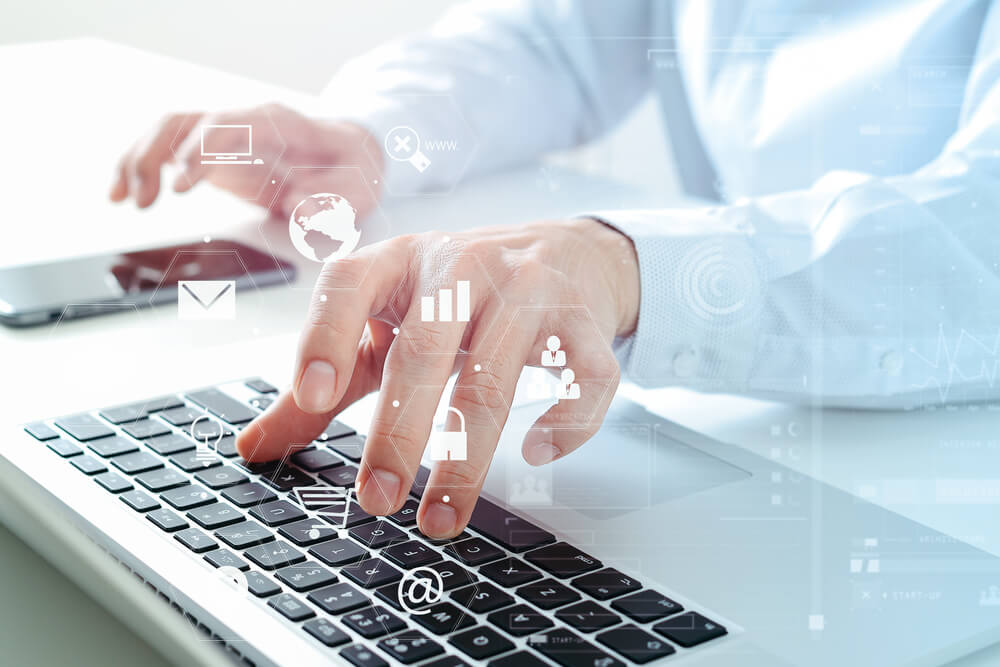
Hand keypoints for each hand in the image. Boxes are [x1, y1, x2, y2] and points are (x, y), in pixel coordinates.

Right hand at [109, 103, 382, 218]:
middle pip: (184, 123)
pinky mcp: (216, 154)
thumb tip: (298, 209)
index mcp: (277, 124)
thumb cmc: (352, 169)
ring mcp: (226, 135)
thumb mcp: (355, 188)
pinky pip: (168, 150)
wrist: (351, 154)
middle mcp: (244, 122)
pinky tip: (125, 194)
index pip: (226, 127)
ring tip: (125, 199)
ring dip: (138, 161)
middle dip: (155, 156)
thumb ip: (329, 199)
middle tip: (144, 201)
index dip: (199, 152)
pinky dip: (141, 167)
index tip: (181, 185)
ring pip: (167, 132)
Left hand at [237, 218, 639, 537]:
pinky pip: (582, 378)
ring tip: (440, 516)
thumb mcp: (389, 318)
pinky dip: (565, 423)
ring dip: (465, 458)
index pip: (351, 282)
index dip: (325, 335)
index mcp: (402, 260)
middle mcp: (464, 265)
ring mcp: (529, 291)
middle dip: (397, 433)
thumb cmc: (462, 290)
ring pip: (496, 379)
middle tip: (375, 499)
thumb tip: (256, 445)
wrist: (566, 249)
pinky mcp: (583, 322)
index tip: (311, 397)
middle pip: (425, 352)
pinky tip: (536, 454)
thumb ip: (329, 376)